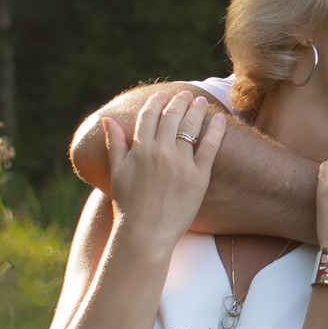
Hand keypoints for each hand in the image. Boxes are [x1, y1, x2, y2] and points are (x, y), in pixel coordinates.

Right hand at [99, 89, 226, 249]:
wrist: (146, 233)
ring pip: (191, 128)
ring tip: (199, 101)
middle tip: (185, 94)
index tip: (162, 95)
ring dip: (196, 110)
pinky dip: (216, 130)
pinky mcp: (199, 177)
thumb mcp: (117, 172)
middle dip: (178, 102)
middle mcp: (161, 153)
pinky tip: (220, 119)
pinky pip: (210, 147)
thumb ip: (114, 144)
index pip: (149, 117)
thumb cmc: (128, 205)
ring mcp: (181, 164)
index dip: (156, 103)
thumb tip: (107, 120)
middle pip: (172, 117)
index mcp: (140, 150)